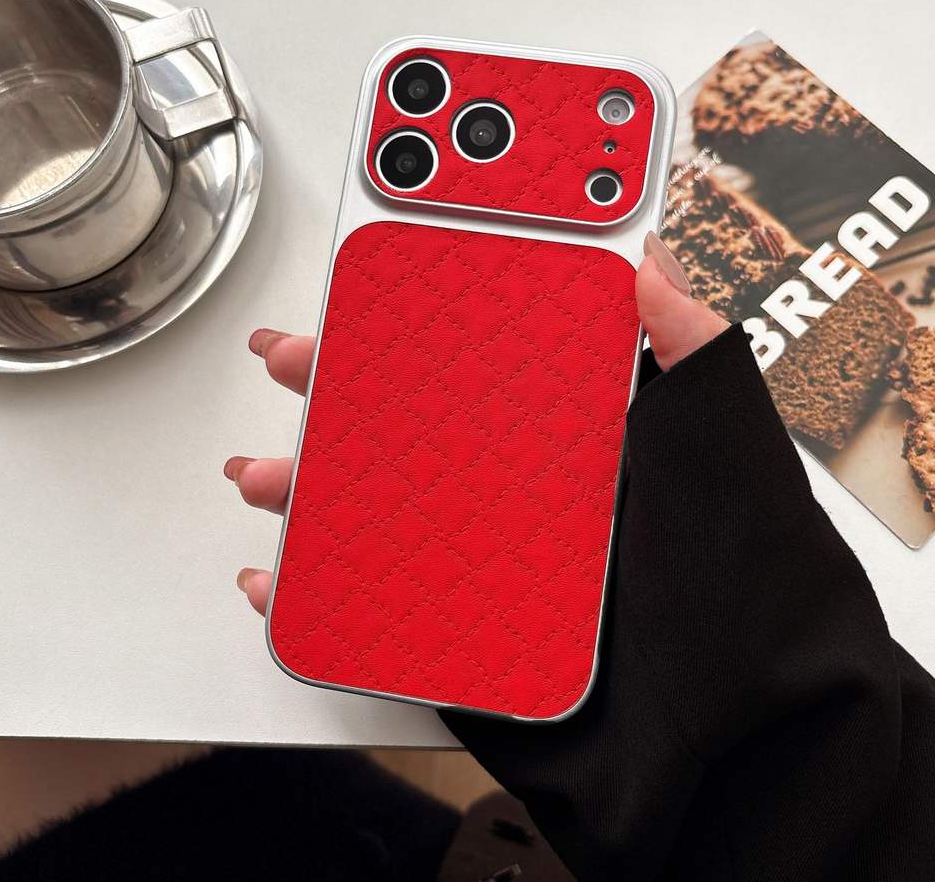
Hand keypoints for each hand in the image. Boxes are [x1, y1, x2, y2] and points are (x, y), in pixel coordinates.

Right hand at [224, 232, 726, 611]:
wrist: (738, 747)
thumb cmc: (745, 593)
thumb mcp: (724, 449)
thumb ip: (693, 351)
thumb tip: (650, 261)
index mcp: (581, 447)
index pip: (486, 368)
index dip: (423, 328)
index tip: (371, 287)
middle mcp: (526, 501)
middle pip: (414, 435)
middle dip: (340, 392)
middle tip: (292, 358)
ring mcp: (490, 568)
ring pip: (380, 516)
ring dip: (308, 490)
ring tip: (264, 475)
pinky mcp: (466, 635)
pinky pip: (376, 608)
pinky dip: (315, 595)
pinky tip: (278, 580)